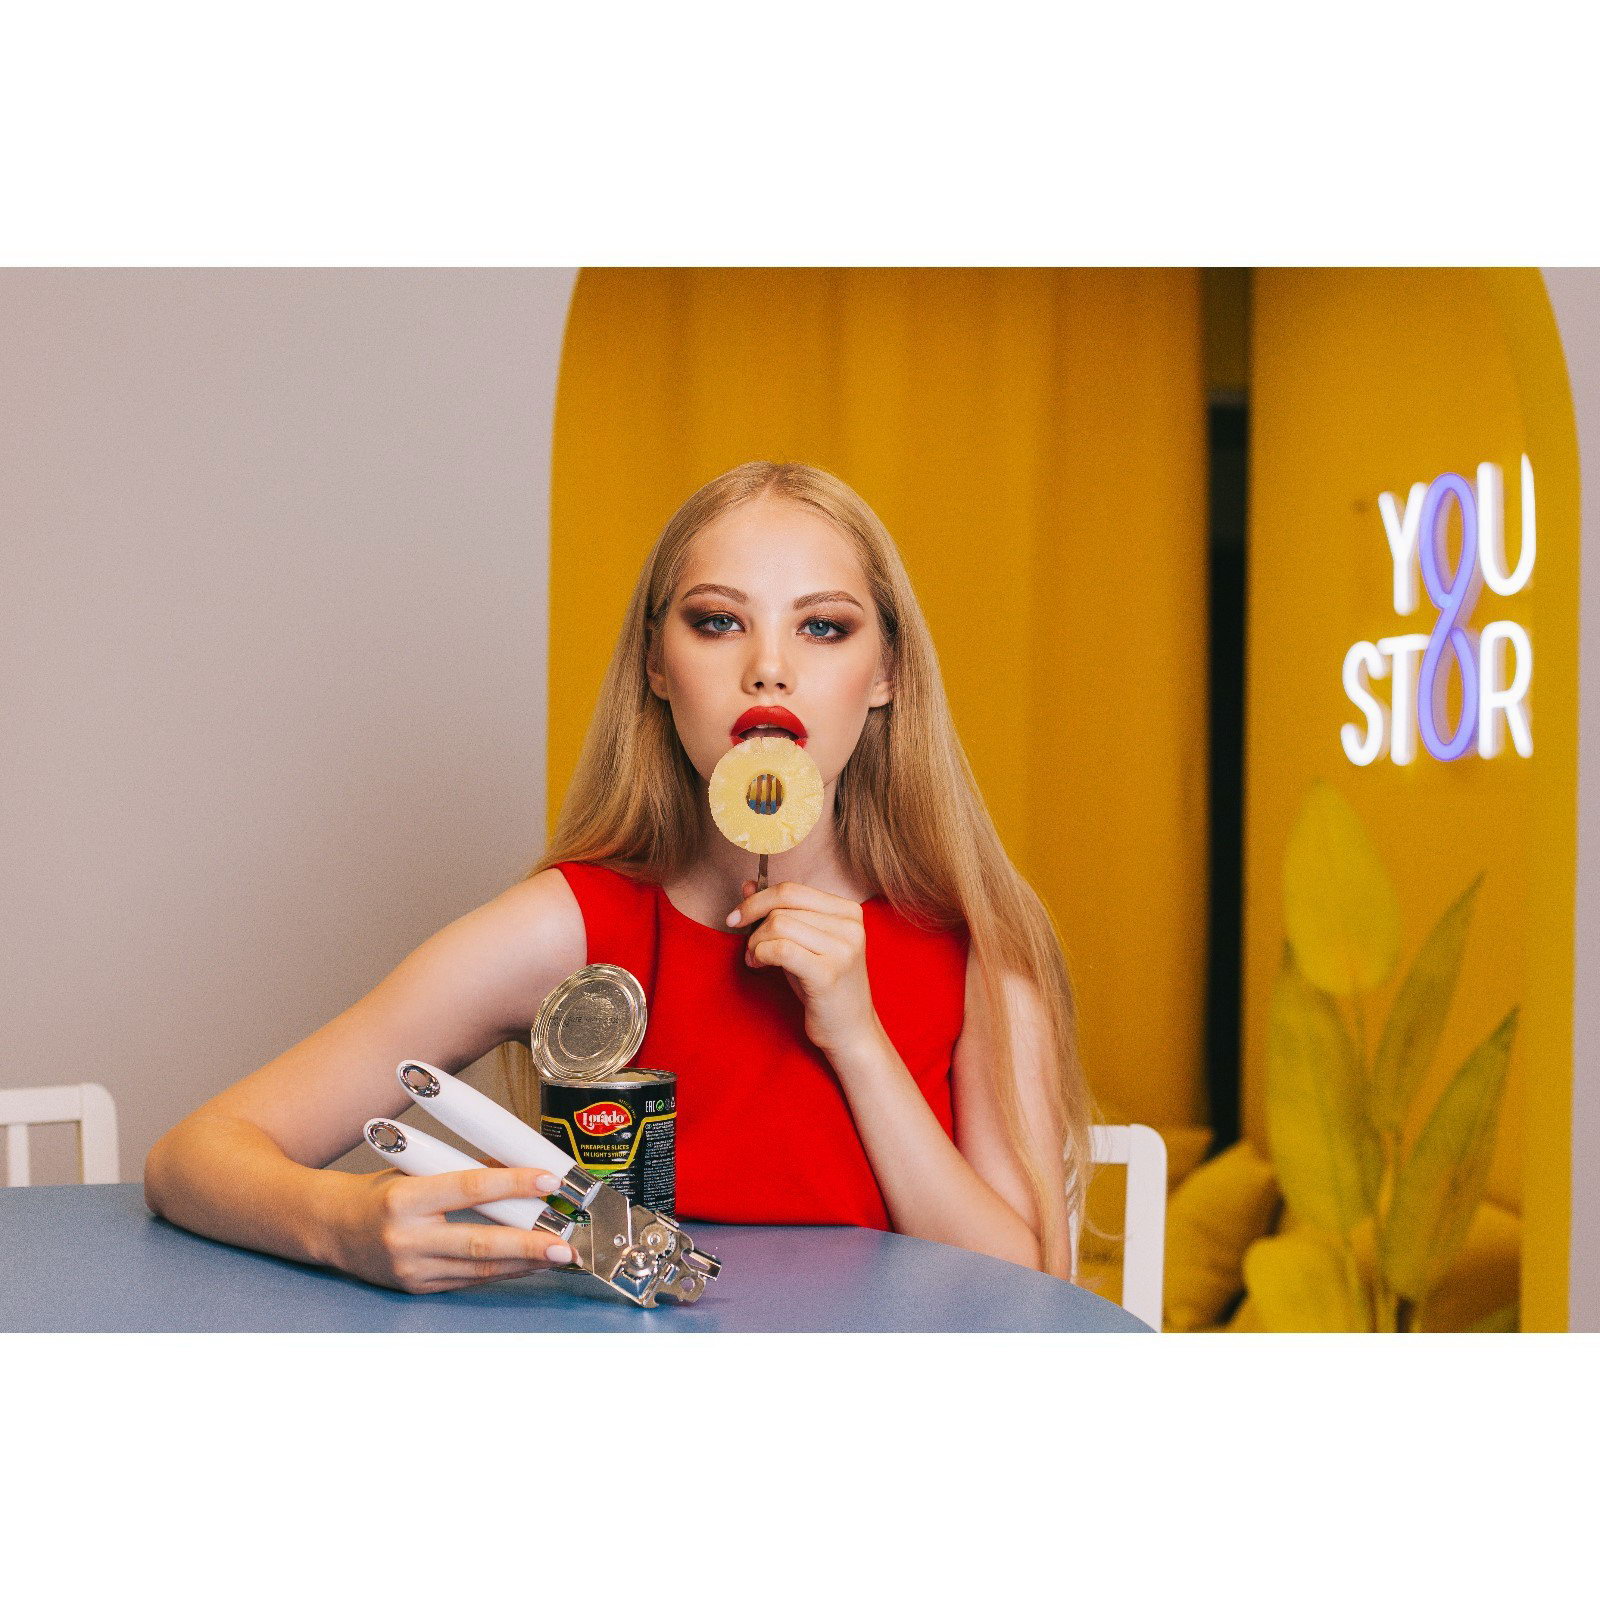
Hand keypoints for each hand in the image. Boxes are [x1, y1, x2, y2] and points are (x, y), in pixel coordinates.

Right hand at [334, 1164, 574, 1293]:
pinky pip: (468, 1280)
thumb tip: (515, 1161)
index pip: (468, 1189)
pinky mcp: (417, 1287)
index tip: (547, 1180)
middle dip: (528, 1244)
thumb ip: (462, 1169)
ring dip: (524, 1263)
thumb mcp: (415, 1169)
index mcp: (404, 1199)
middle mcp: (407, 1238)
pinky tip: (527, 1265)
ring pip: (478, 1269)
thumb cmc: (375, 1194)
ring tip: (557, 1255)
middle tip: (564, 1242)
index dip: (512, 1184)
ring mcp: (411, 1269)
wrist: (329, 1228)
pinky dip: (502, 1272)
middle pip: (479, 1242)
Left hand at [728, 878, 881, 1056]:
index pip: (792, 890)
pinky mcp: (828, 974)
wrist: (850, 1030)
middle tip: (746, 946)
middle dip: (754, 922)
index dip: (757, 900)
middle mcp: (850, 926)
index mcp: (848, 911)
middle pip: (782, 906)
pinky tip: (759, 966)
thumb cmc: (823, 985)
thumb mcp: (803, 942)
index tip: (737, 917)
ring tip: (756, 960)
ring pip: (779, 925)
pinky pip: (780, 949)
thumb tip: (748, 884)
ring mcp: (843, 949)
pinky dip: (760, 954)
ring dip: (756, 943)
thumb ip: (780, 911)